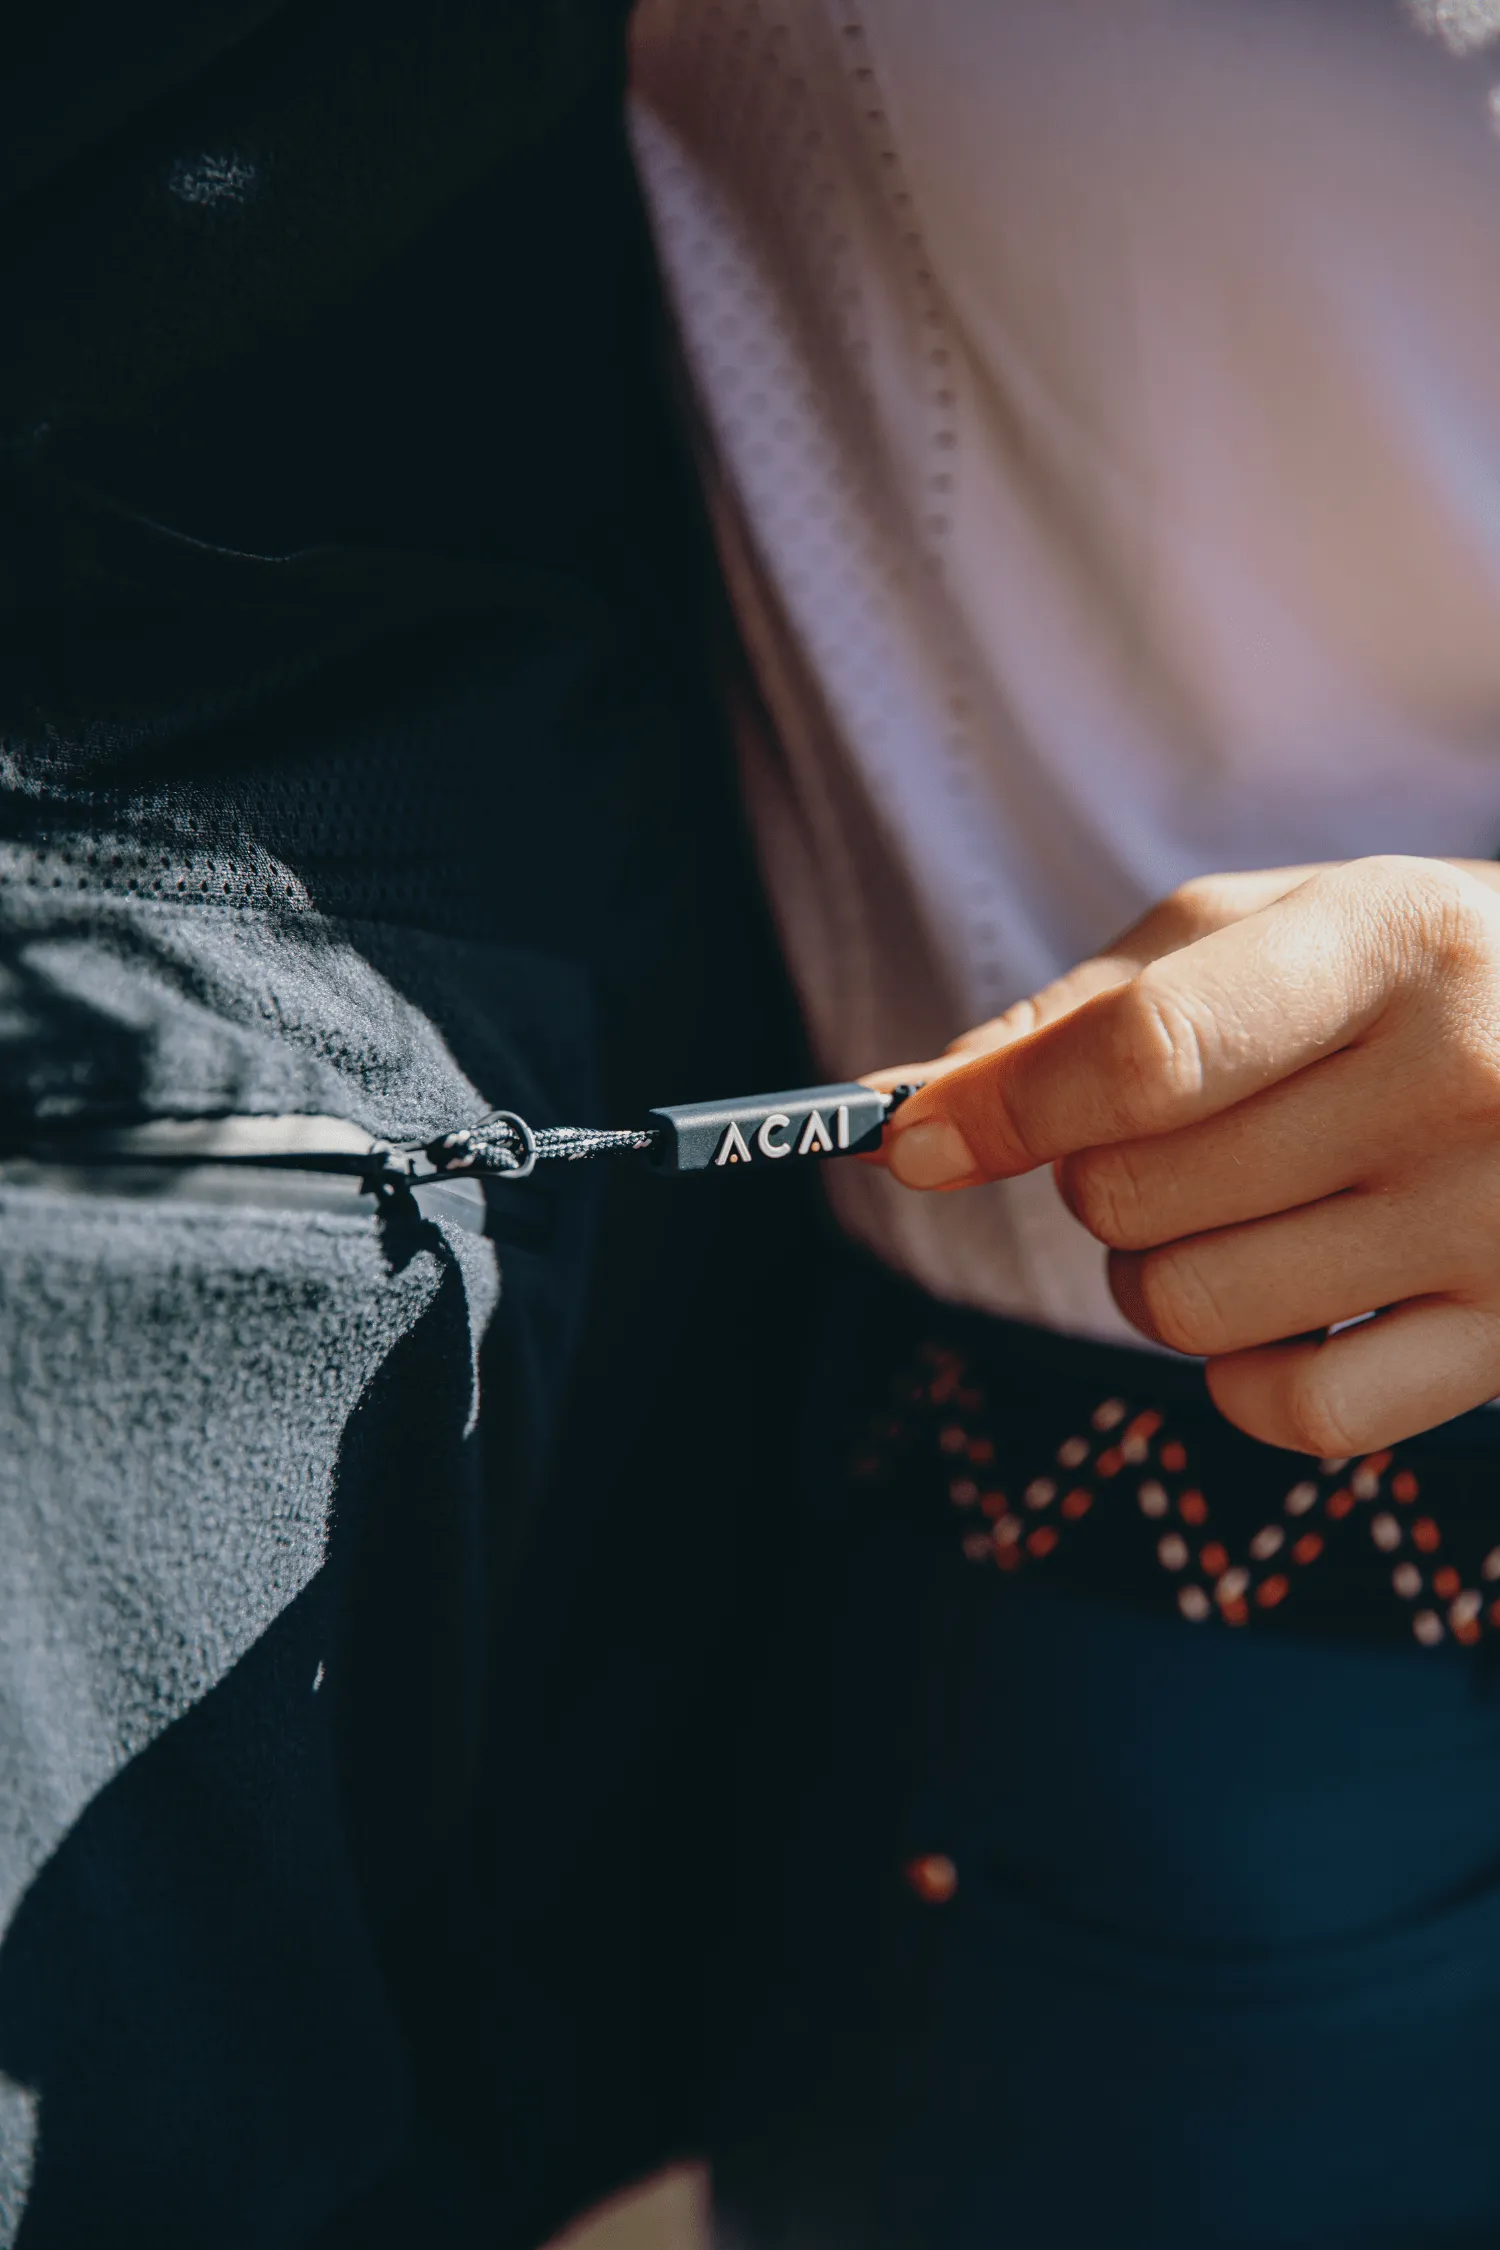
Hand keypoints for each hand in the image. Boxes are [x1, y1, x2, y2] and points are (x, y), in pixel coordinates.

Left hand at [870, 856, 1499, 1454]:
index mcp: (1391, 943)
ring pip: (1189, 1310)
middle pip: (1139, 1191)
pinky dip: (1240, 1375)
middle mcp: (1461, 1081)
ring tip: (1230, 1211)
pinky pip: (1293, 1415)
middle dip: (1094, 1175)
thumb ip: (1098, 1006)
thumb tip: (928, 1099)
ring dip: (1152, 1274)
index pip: (1147, 1054)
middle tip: (1163, 1142)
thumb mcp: (1279, 927)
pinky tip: (1285, 1303)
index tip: (913, 1141)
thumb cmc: (1426, 974)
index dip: (1005, 1109)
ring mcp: (1496, 1225)